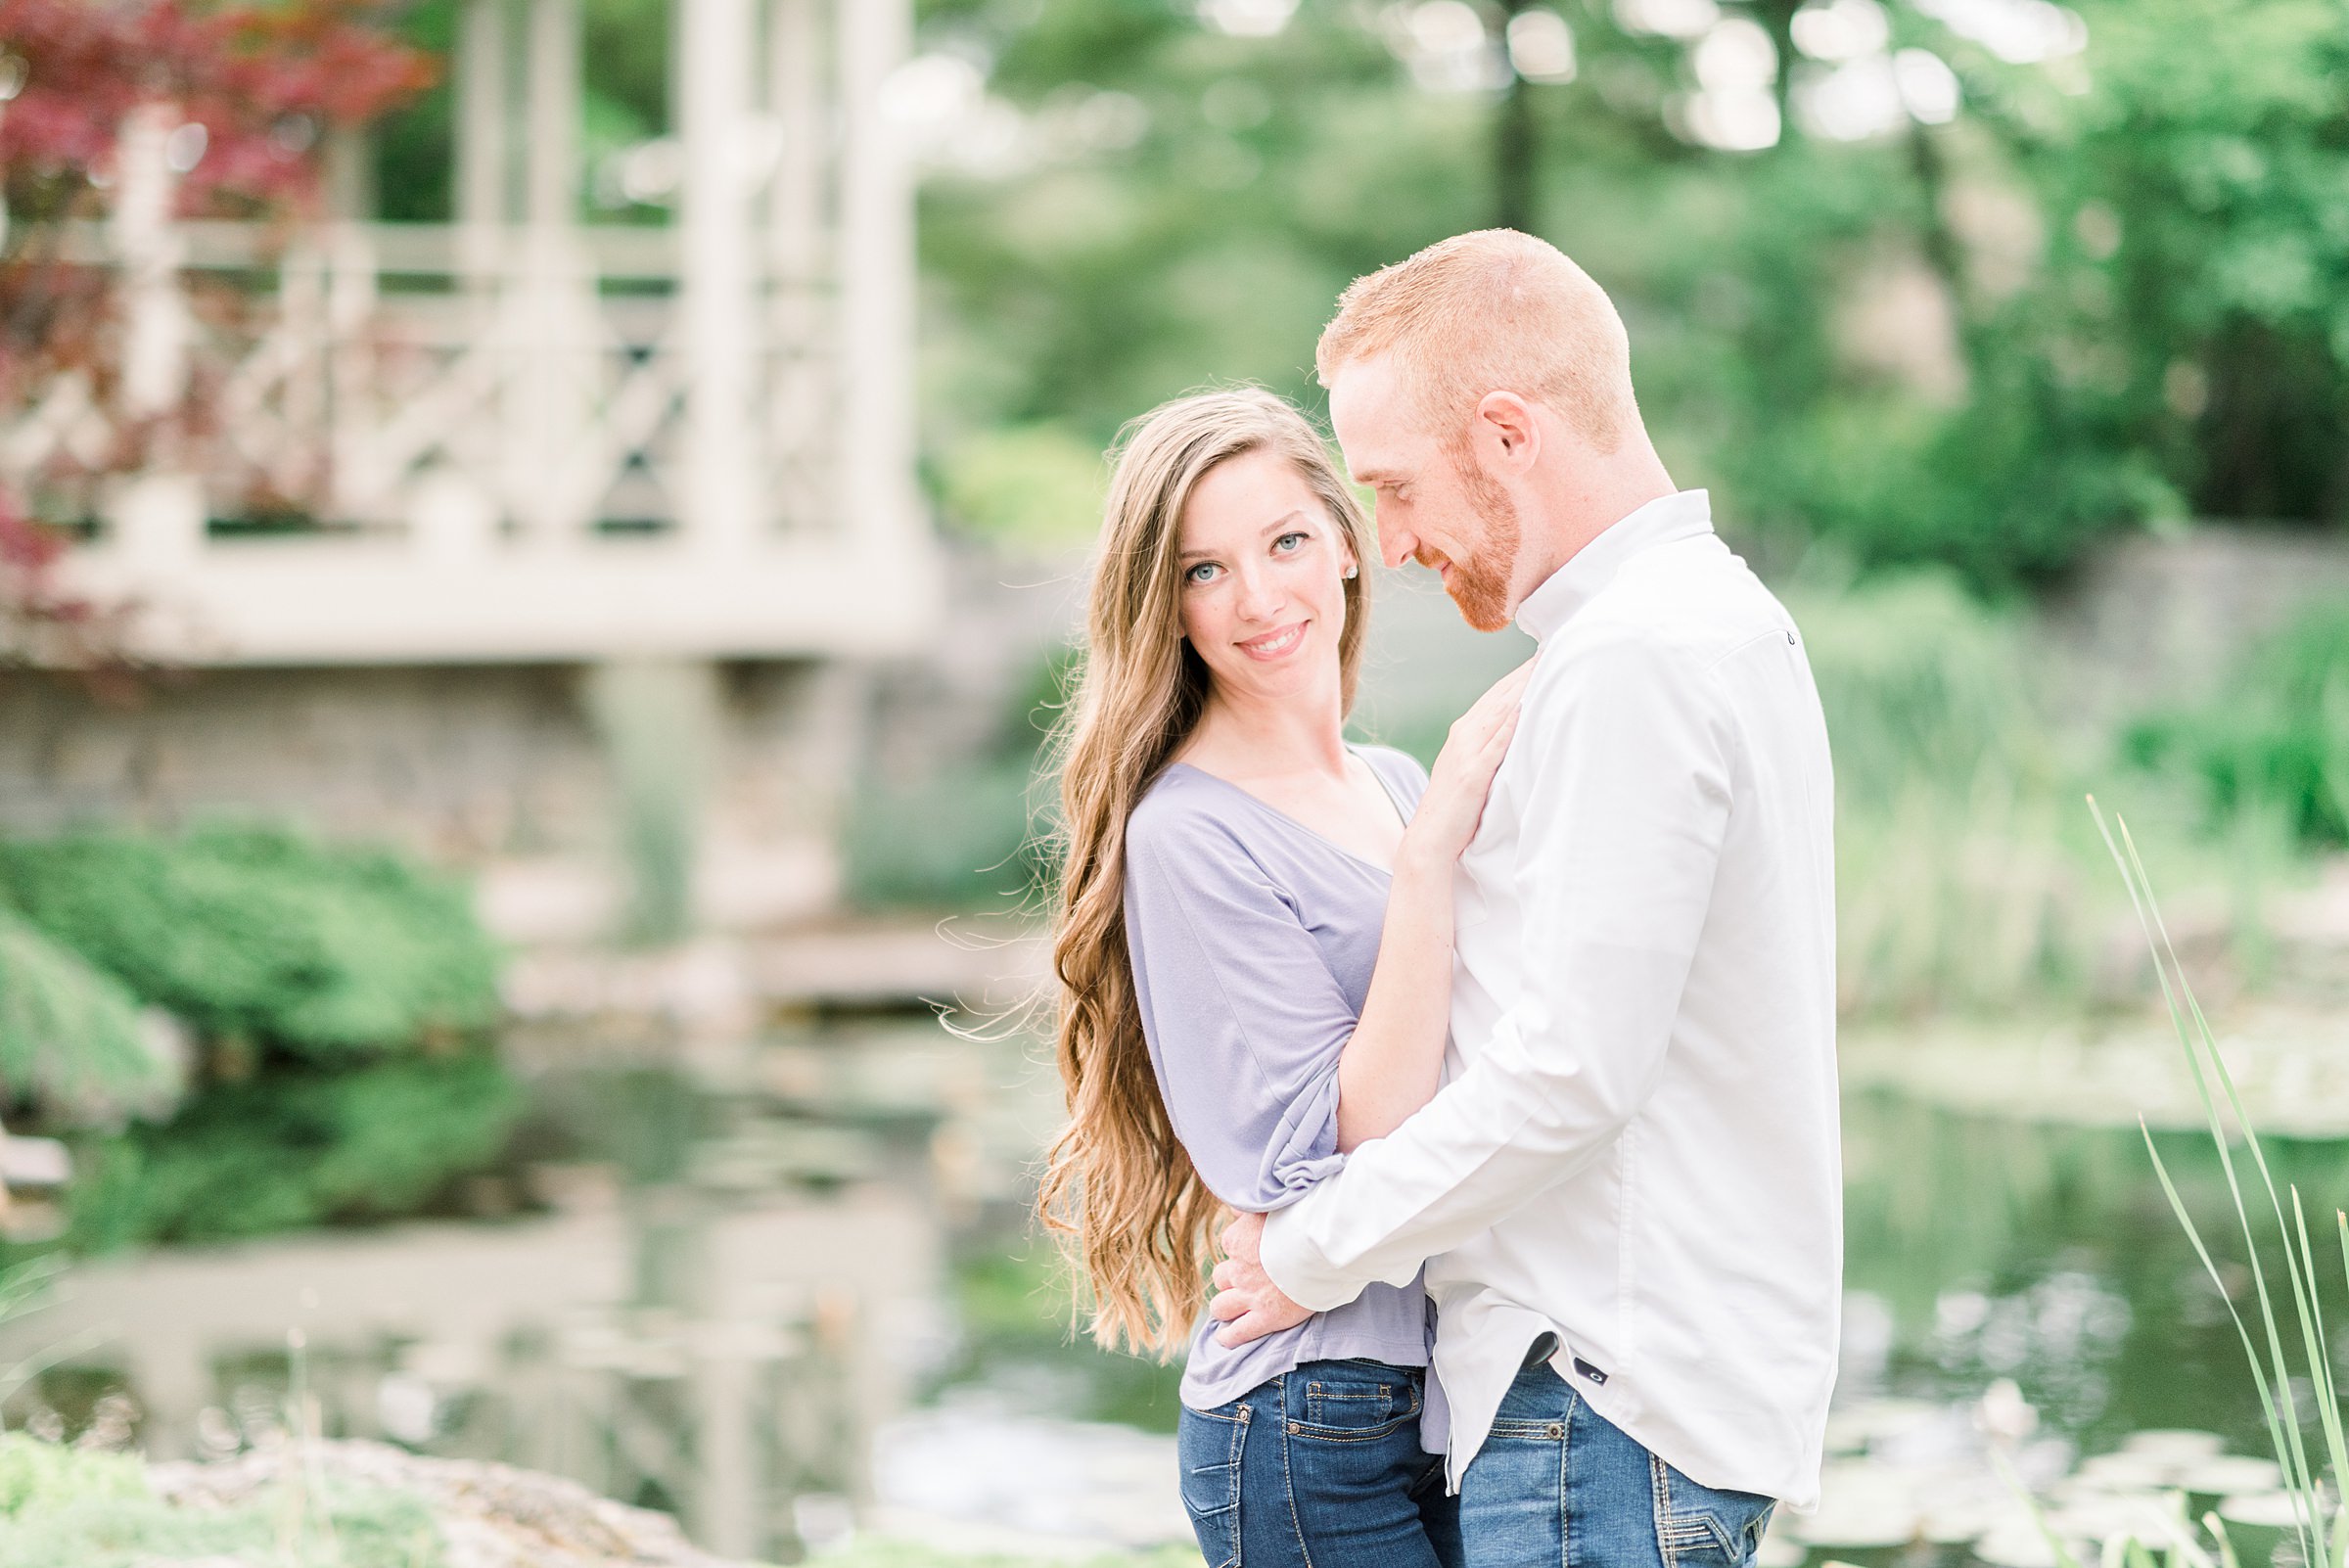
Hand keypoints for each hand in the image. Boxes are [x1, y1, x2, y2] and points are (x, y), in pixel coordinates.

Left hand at [1208, 1211, 1311, 1346]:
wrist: (1324, 1246)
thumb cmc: (1304, 1222)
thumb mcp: (1273, 1206)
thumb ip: (1250, 1208)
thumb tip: (1235, 1208)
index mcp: (1238, 1240)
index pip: (1229, 1246)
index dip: (1240, 1252)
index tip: (1254, 1254)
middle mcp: (1239, 1269)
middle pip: (1221, 1278)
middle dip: (1230, 1281)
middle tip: (1246, 1282)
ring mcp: (1251, 1295)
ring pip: (1221, 1306)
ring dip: (1225, 1308)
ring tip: (1231, 1311)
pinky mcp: (1267, 1317)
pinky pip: (1238, 1332)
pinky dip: (1230, 1336)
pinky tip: (1227, 1337)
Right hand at [1406, 657, 1533, 863]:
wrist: (1429, 838)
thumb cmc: (1455, 808)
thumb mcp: (1471, 769)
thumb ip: (1489, 748)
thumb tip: (1517, 734)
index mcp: (1463, 733)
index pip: (1495, 696)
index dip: (1518, 675)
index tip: (1542, 656)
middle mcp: (1463, 736)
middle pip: (1499, 697)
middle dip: (1524, 673)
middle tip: (1551, 649)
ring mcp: (1467, 754)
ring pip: (1499, 713)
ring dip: (1521, 689)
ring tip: (1544, 667)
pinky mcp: (1472, 775)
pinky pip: (1495, 745)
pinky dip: (1509, 725)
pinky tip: (1524, 707)